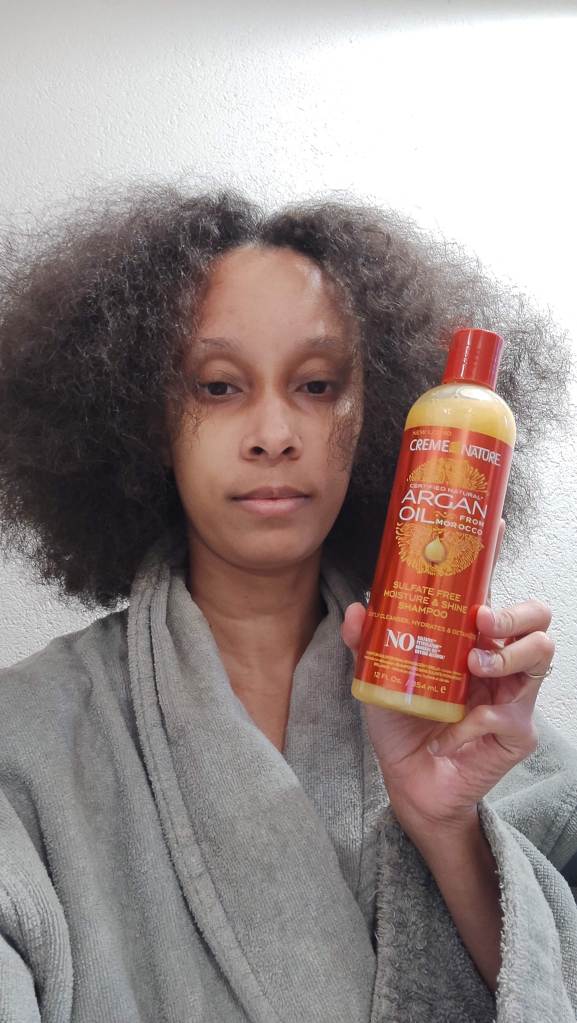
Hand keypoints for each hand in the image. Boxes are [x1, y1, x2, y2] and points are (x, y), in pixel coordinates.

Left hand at [341, 519, 554, 835]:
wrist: (409, 781)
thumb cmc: (402, 722)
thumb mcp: (377, 675)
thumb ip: (367, 641)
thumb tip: (358, 608)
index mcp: (469, 637)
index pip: (490, 588)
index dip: (497, 554)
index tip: (496, 523)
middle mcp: (497, 657)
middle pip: (534, 615)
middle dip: (513, 610)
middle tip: (481, 620)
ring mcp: (513, 691)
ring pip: (541, 651)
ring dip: (508, 653)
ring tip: (475, 663)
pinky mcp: (517, 728)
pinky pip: (515, 709)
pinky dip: (485, 714)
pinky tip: (462, 726)